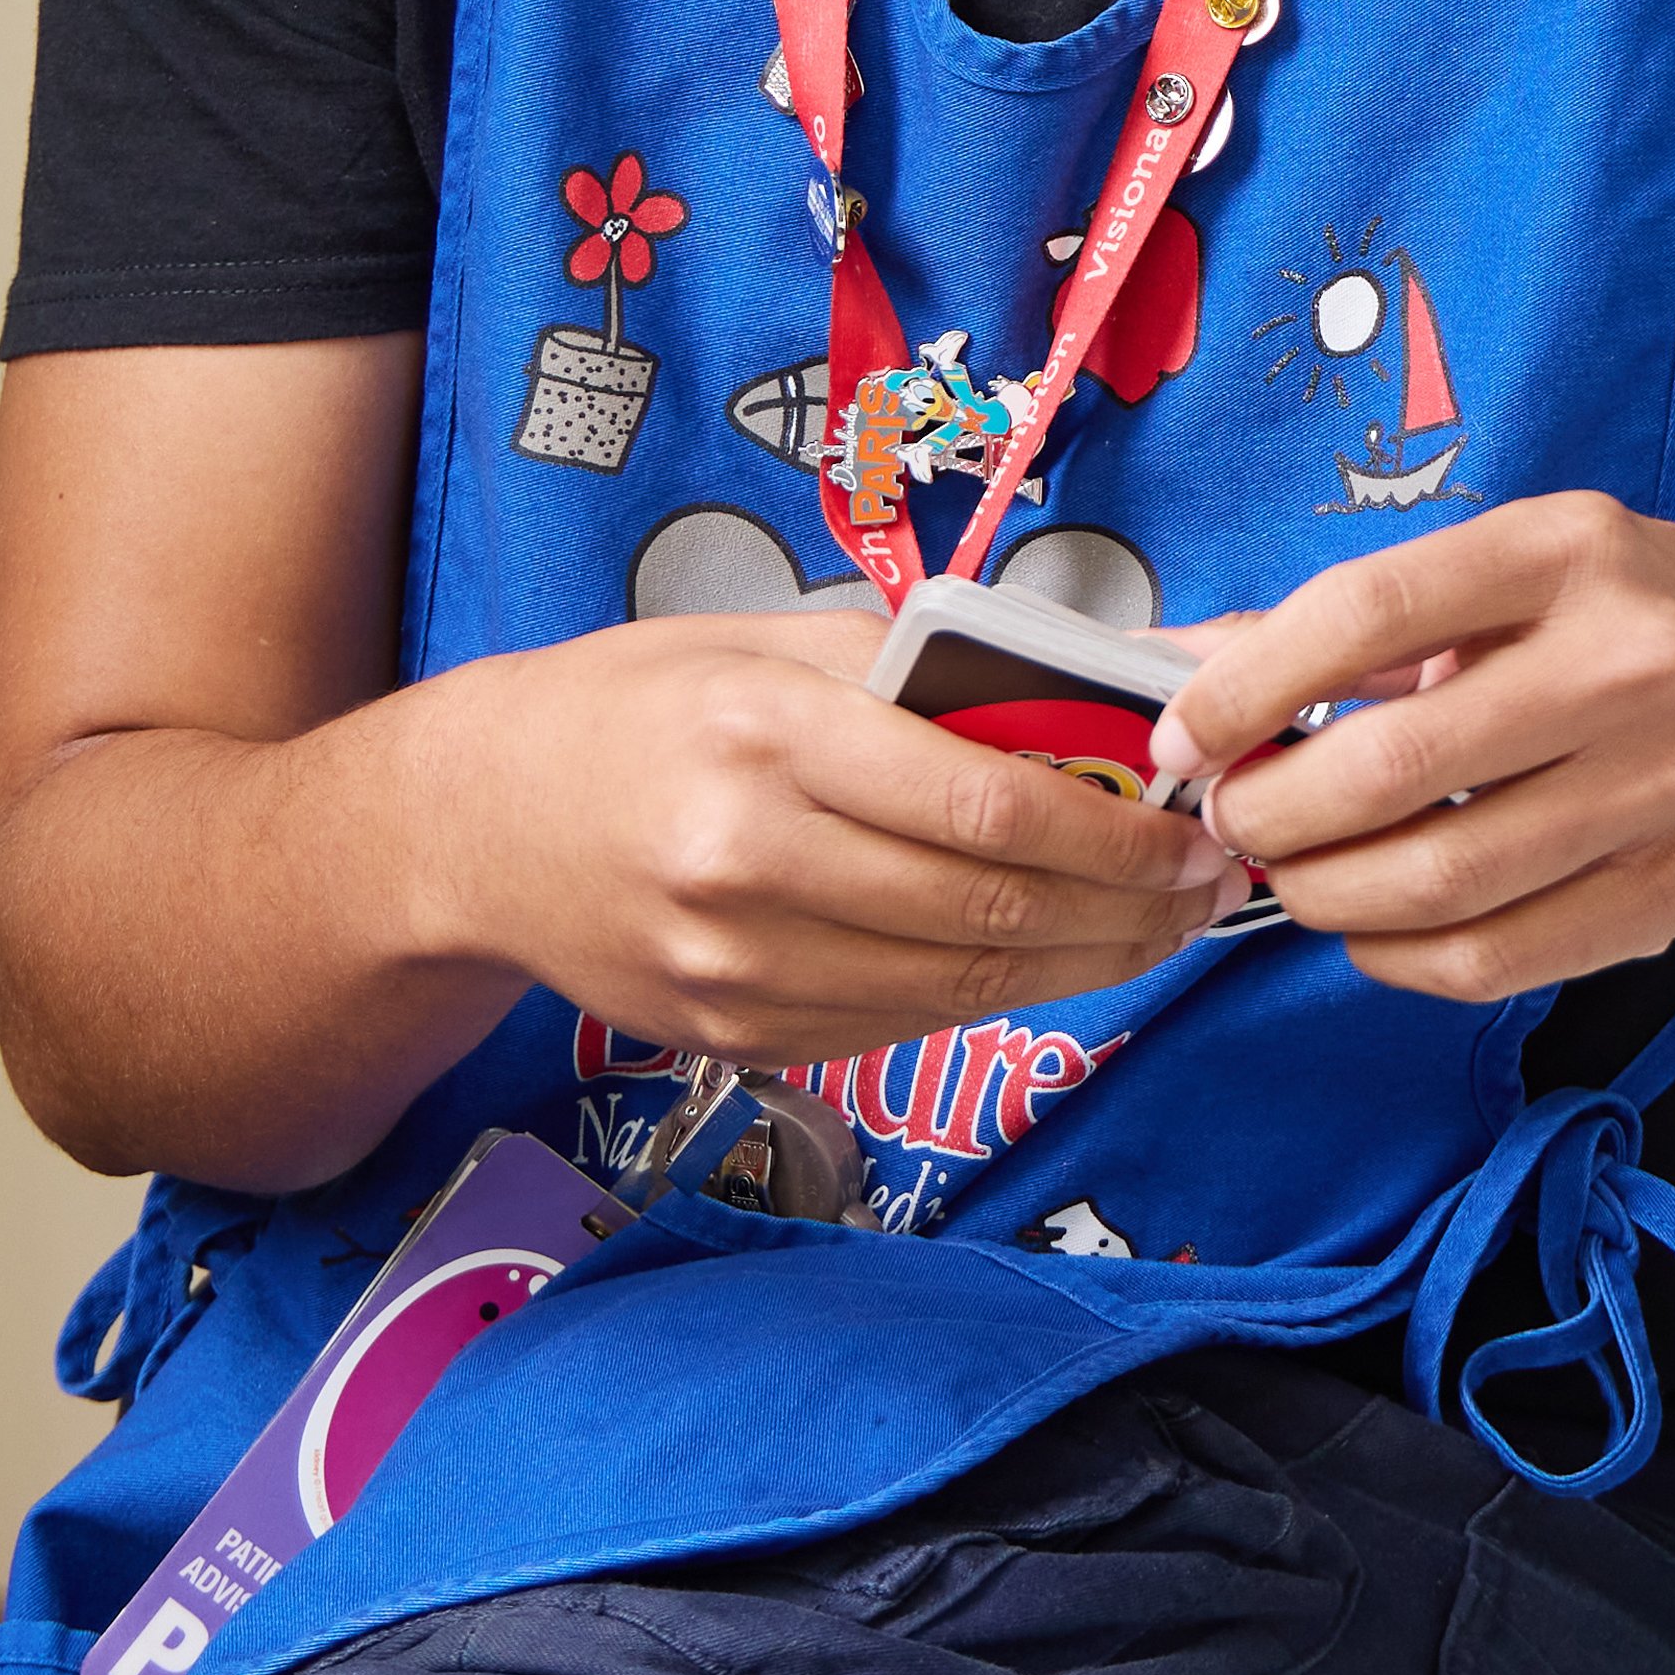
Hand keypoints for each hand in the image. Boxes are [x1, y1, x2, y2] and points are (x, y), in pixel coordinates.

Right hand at [387, 605, 1239, 1071]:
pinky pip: (900, 1020)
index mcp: (767, 738)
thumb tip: (1106, 681)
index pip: (987, 807)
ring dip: (1083, 964)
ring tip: (1153, 927)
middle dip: (1128, 909)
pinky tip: (1044, 955)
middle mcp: (747, 862)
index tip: (1194, 830)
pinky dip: (991, 991)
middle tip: (1205, 887)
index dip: (1117, 835)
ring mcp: (735, 966)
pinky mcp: (731, 1033)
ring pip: (960, 982)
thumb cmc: (633, 706)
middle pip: (990, 908)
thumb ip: (926, 668)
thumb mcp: (766, 642)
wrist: (470, 823)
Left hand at [1151, 494, 1674, 998]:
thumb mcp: (1508, 574)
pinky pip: (1495, 958)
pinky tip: (1364, 925)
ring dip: (1323, 893)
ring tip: (1288, 873)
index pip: (1369, 613)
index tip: (1185, 735)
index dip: (1250, 685)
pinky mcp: (1672, 892)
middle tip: (1231, 820)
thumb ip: (1348, 625)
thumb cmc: (1622, 622)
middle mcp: (1628, 662)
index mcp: (1564, 552)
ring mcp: (1662, 786)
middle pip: (1395, 766)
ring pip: (1439, 880)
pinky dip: (1396, 956)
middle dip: (1274, 810)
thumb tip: (1175, 666)